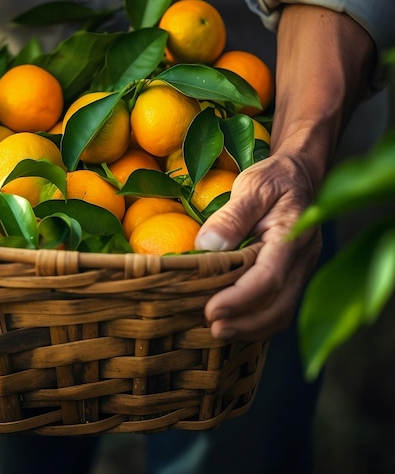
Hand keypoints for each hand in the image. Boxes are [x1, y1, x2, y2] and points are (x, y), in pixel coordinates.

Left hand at [196, 3, 376, 340]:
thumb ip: (231, 216)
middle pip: (279, 305)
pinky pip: (280, 305)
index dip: (240, 299)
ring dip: (251, 327)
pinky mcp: (292, 274)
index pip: (269, 277)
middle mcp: (301, 259)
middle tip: (212, 329)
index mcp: (292, 236)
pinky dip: (258, 320)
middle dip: (245, 323)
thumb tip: (207, 245)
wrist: (299, 175)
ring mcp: (299, 269)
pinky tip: (235, 323)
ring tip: (219, 332)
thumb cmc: (274, 178)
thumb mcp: (252, 186)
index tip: (212, 310)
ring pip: (282, 311)